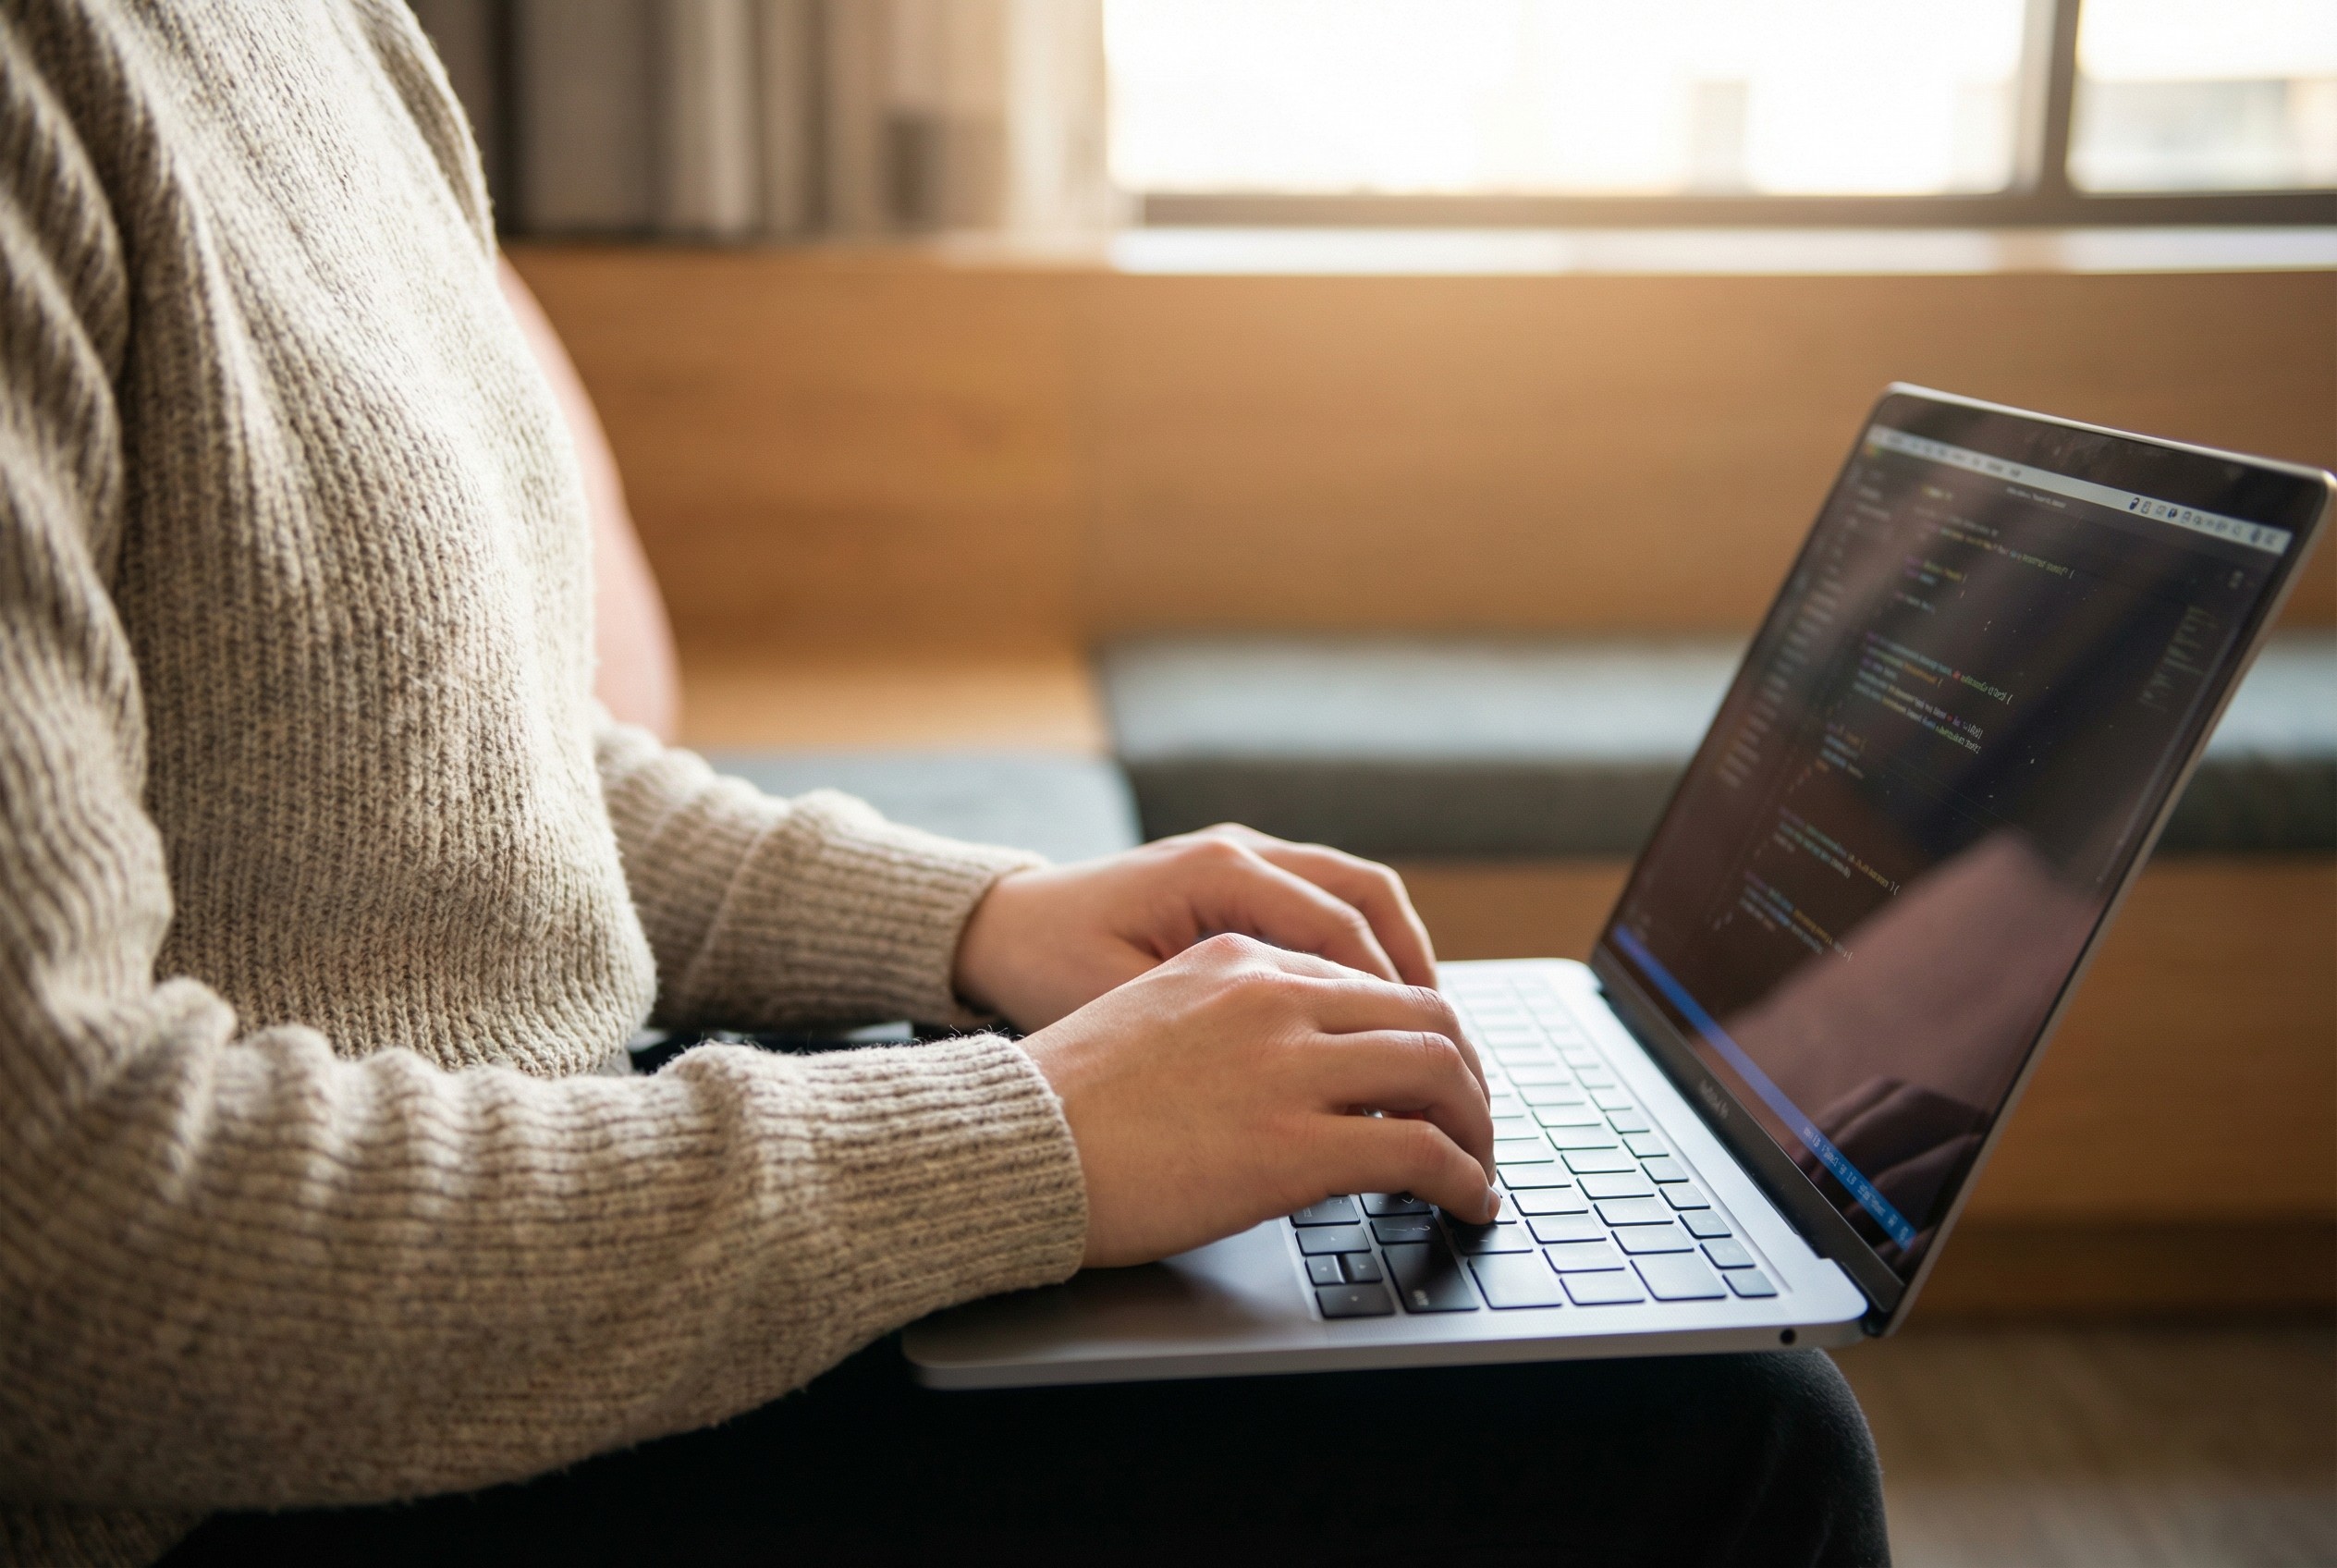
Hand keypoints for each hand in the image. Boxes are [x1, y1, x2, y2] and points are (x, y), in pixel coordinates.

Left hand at [954, 825, 1436, 1030]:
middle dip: (1417, 976)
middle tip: (1450, 1052)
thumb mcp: (1119, 1008)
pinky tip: (1374, 1017)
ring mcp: (1243, 857)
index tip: (1419, 1067)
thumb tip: (1301, 1085)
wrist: (995, 928)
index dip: (1390, 1002)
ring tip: (1431, 1036)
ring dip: (1401, 960)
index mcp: (1216, 872)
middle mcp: (1240, 851)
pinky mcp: (1239, 880)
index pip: (1339, 929)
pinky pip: (1326, 904)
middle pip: (1368, 897)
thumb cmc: (1042, 970)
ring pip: (1358, 893)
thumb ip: (1210, 1035)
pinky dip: (1363, 954)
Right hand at [1018, 933, 1498, 1266]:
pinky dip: (1463, 1178)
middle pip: (1427, 1016)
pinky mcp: (1297, 1145)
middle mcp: (1274, 996)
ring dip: (1478, 1126)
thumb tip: (1282, 1067)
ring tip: (1478, 1166)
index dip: (1418, 1034)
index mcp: (1237, 958)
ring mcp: (1290, 1067)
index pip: (1368, 981)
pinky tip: (1466, 1201)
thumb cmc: (1062, 1104)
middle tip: (1475, 1122)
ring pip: (1443, 1073)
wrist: (1007, 1146)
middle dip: (1468, 1075)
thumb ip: (1226, 1021)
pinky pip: (1422, 1153)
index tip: (1431, 1076)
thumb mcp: (1150, 1018)